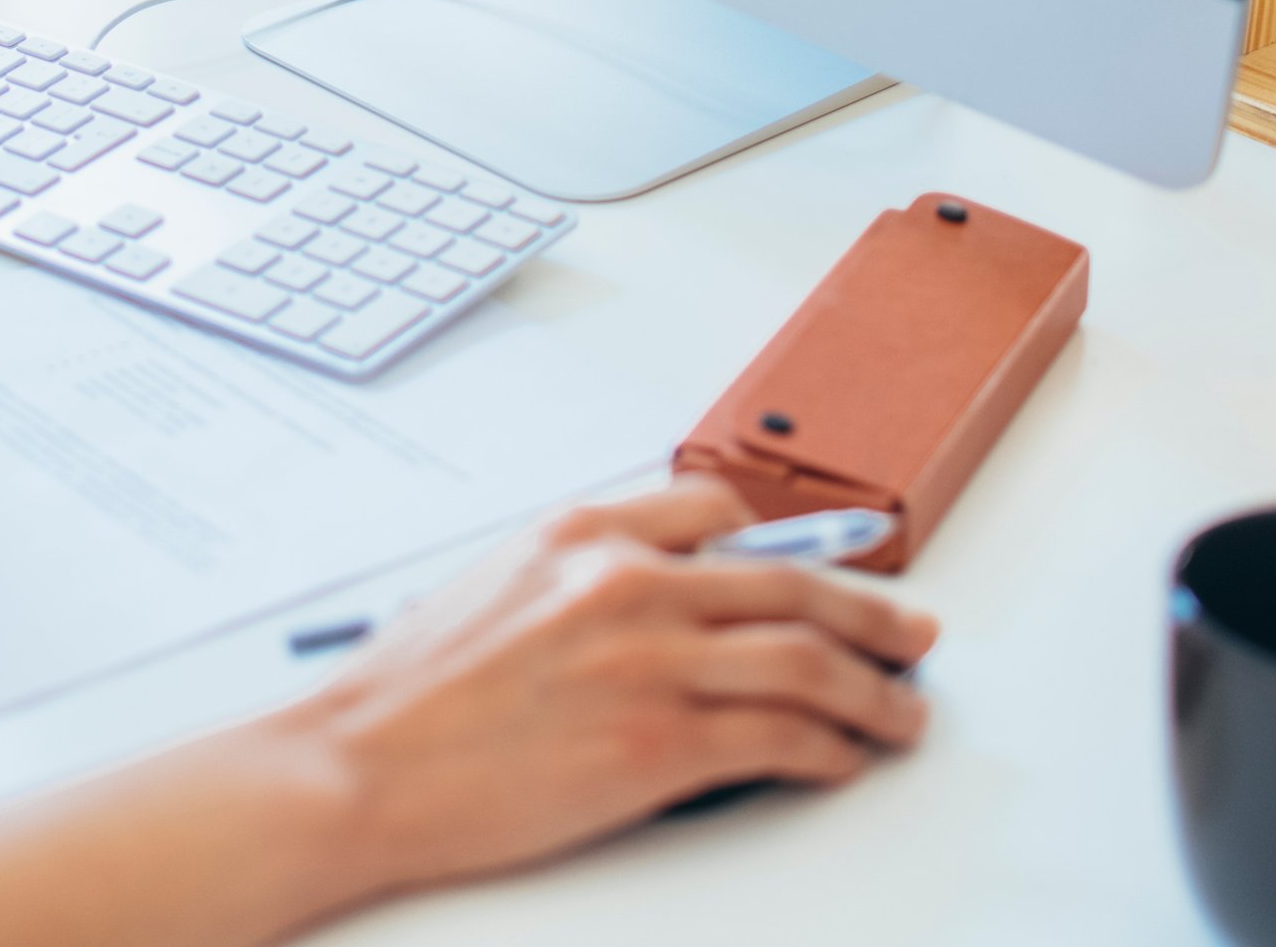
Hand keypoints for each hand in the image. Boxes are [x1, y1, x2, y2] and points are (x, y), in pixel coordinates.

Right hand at [278, 478, 935, 908]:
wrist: (361, 765)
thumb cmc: (412, 693)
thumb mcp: (496, 584)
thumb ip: (581, 573)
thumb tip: (662, 597)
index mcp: (585, 532)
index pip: (720, 511)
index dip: (787, 548)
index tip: (823, 572)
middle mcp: (628, 582)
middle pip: (791, 587)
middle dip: (871, 614)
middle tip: (914, 634)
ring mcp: (649, 662)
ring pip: (807, 662)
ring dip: (875, 690)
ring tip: (902, 711)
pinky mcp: (658, 745)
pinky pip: (781, 738)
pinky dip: (832, 749)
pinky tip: (845, 759)